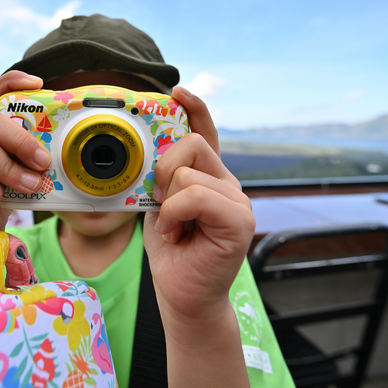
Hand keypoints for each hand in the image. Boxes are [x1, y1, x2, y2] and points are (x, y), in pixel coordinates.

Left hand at [142, 86, 253, 385]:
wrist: (183, 295)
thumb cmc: (171, 252)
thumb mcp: (158, 206)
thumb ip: (161, 179)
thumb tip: (147, 153)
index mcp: (210, 177)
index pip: (206, 133)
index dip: (194, 109)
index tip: (177, 91)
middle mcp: (228, 184)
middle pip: (192, 143)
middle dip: (164, 170)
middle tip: (160, 204)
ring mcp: (238, 201)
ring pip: (189, 171)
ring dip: (167, 201)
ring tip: (172, 227)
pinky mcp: (239, 220)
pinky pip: (194, 195)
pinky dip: (175, 214)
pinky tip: (178, 234)